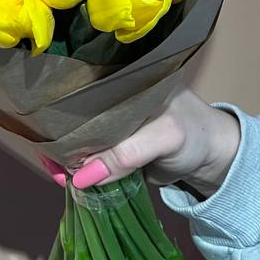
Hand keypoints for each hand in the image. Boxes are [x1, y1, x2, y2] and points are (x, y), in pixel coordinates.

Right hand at [39, 87, 240, 198]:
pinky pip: (87, 155)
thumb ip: (126, 154)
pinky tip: (65, 179)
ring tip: (58, 177)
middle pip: (72, 118)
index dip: (61, 115)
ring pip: (76, 139)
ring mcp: (109, 122)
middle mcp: (111, 96)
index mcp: (124, 80)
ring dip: (64, 159)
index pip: (82, 91)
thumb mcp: (165, 138)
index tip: (47, 140)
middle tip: (51, 167)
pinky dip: (76, 168)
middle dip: (58, 143)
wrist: (211, 157)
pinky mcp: (112, 146)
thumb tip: (81, 177)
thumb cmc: (195, 135)